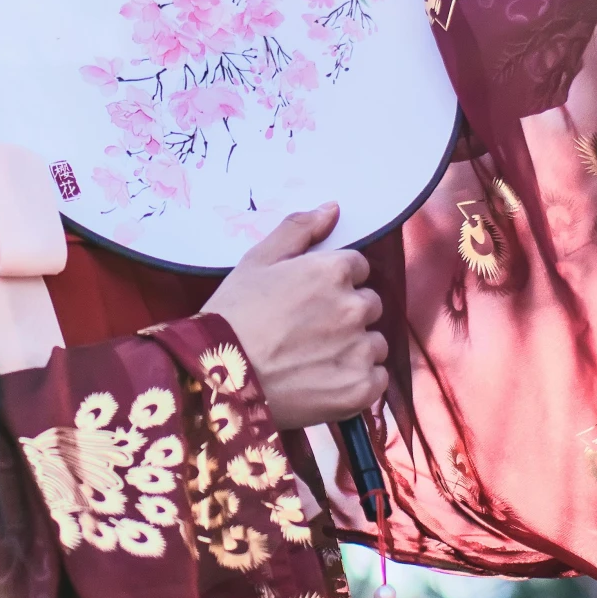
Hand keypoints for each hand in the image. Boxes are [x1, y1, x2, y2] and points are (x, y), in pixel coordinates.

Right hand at [202, 202, 387, 432]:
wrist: (219, 378)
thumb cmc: (234, 315)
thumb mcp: (257, 261)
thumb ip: (299, 229)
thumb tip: (333, 209)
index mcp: (333, 271)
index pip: (357, 268)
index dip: (334, 282)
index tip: (311, 300)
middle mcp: (354, 307)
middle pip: (368, 305)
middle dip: (347, 314)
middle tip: (310, 332)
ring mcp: (361, 349)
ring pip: (374, 343)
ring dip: (355, 349)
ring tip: (315, 361)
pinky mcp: (361, 388)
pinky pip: (376, 379)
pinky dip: (357, 382)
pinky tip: (325, 383)